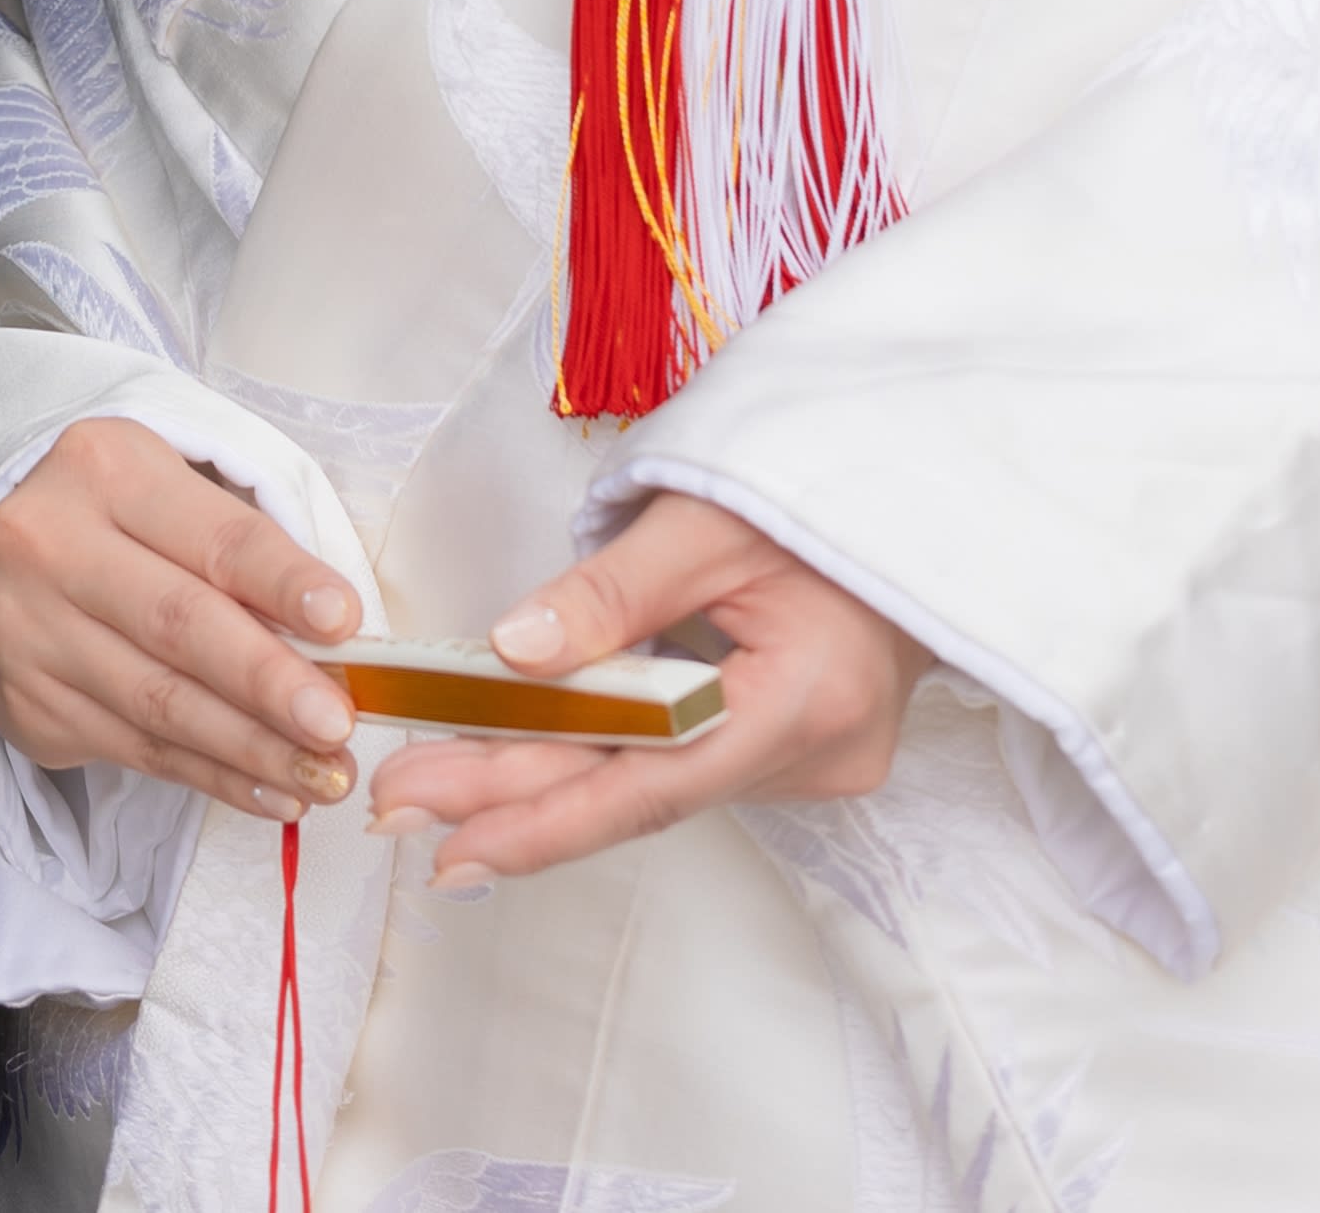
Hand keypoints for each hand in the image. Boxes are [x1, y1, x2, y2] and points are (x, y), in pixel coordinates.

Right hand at [0, 418, 365, 819]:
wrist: (0, 562)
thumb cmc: (121, 520)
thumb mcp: (173, 496)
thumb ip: (241, 553)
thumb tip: (335, 642)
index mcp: (106, 469)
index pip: (212, 534)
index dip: (282, 581)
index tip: (346, 622)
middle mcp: (53, 543)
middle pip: (179, 624)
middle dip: (268, 682)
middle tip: (336, 725)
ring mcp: (31, 630)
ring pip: (160, 703)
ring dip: (253, 749)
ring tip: (323, 775)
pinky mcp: (27, 703)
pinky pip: (139, 751)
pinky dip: (214, 778)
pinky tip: (270, 794)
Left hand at [372, 493, 923, 885]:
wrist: (919, 496)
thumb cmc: (818, 488)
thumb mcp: (705, 516)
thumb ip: (610, 594)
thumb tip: (508, 654)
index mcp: (806, 701)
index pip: (652, 784)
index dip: (541, 817)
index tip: (440, 831)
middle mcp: (817, 757)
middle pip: (642, 792)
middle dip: (514, 799)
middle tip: (400, 807)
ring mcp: (816, 763)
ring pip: (658, 781)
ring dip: (549, 775)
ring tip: (439, 779)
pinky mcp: (802, 749)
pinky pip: (685, 759)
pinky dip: (606, 753)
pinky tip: (527, 756)